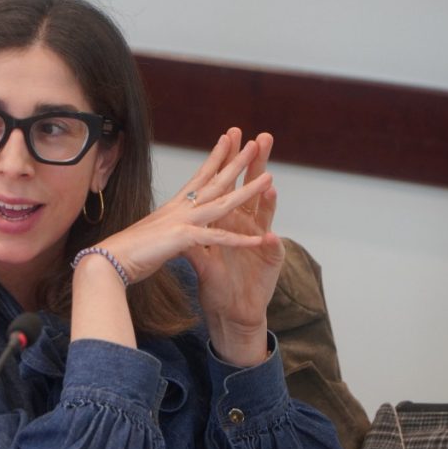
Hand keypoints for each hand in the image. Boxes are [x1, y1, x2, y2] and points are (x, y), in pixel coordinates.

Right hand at [96, 131, 273, 286]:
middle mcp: (180, 209)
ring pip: (223, 203)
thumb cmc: (126, 252)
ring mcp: (182, 221)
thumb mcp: (153, 238)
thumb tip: (174, 236)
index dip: (215, 158)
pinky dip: (240, 240)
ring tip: (270, 177)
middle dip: (237, 161)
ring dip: (248, 191)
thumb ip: (168, 234)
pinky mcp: (183, 239)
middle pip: (215, 181)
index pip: (199, 176)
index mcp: (173, 207)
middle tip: (255, 142)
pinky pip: (218, 238)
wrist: (108, 261)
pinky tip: (259, 238)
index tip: (227, 139)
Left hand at [186, 128, 284, 366]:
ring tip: (269, 183)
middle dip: (257, 165)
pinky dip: (272, 244)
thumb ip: (192, 235)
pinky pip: (272, 252)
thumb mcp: (200, 257)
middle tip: (261, 139)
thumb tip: (175, 217)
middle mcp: (248, 227)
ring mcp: (262, 244)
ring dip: (267, 200)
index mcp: (230, 221)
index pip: (231, 185)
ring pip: (266, 216)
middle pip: (252, 190)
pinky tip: (271, 236)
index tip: (229, 135)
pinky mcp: (269, 265)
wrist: (234, 313)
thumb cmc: (219, 283)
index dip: (229, 162)